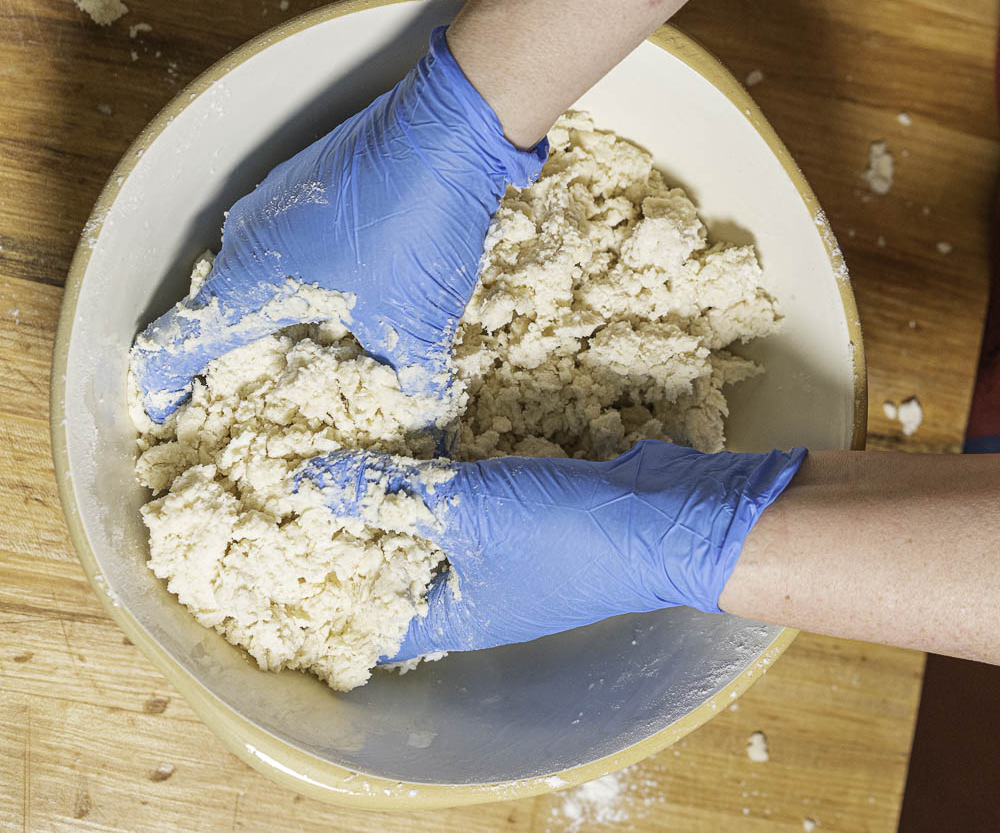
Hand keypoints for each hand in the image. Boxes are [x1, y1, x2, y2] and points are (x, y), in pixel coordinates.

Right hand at [131, 26, 547, 422]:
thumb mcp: (416, 325)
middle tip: (256, 388)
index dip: (165, 382)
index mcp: (251, 283)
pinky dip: (297, 275)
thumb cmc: (415, 229)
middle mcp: (247, 239)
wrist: (447, 128)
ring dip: (268, 310)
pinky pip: (282, 241)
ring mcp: (274, 201)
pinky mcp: (306, 179)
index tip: (165, 408)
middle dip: (229, 352)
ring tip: (303, 346)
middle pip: (214, 307)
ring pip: (251, 271)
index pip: (177, 342)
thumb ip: (415, 384)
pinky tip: (340, 289)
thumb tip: (430, 423)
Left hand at [297, 440, 806, 660]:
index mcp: (450, 616)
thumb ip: (386, 494)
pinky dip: (444, 476)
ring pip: (434, 528)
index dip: (323, 588)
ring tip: (351, 450)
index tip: (282, 546)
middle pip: (398, 566)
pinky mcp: (528, 517)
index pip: (367, 619)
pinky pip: (470, 500)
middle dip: (358, 526)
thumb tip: (308, 484)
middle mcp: (473, 594)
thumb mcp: (463, 510)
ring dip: (401, 494)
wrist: (664, 517)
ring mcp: (503, 556)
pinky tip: (420, 437)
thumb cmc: (562, 533)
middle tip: (308, 480)